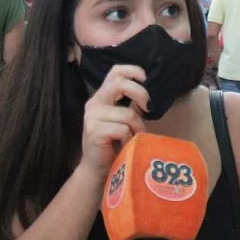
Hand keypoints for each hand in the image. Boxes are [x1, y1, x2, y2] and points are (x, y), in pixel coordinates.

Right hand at [80, 65, 148, 180]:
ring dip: (137, 127)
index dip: (132, 70)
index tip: (145, 79)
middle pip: (119, 84)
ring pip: (127, 113)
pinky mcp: (94, 131)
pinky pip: (122, 129)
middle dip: (140, 93)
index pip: (115, 72)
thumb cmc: (113, 144)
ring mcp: (92, 117)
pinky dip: (129, 139)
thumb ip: (132, 106)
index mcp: (102, 97)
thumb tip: (146, 96)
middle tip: (147, 107)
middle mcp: (94, 103)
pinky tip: (125, 145)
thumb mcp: (124, 120)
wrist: (96, 169)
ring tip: (133, 138)